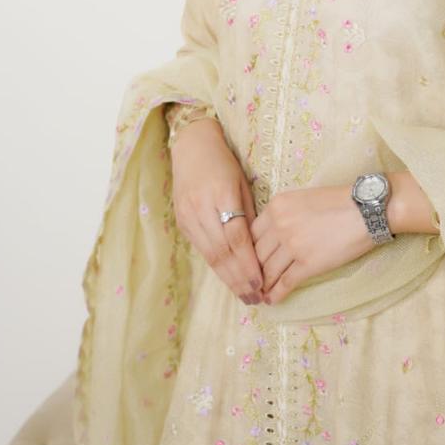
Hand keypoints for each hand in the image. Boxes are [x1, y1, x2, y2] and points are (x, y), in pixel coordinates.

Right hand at [169, 118, 264, 305]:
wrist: (192, 146)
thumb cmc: (225, 163)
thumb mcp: (243, 183)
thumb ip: (249, 215)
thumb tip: (260, 249)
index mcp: (222, 194)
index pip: (237, 238)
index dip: (249, 264)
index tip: (263, 283)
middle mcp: (201, 208)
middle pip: (222, 252)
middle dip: (239, 279)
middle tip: (256, 298)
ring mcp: (188, 216)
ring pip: (210, 255)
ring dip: (227, 279)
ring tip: (244, 295)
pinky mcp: (181, 221)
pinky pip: (201, 249)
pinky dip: (216, 266)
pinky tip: (228, 278)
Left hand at [250, 184, 374, 304]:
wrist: (364, 209)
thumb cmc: (338, 201)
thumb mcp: (302, 198)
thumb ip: (284, 214)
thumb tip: (273, 235)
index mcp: (276, 206)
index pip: (252, 233)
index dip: (250, 251)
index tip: (251, 261)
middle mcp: (279, 225)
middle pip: (256, 254)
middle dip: (253, 270)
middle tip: (252, 281)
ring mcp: (292, 245)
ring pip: (268, 271)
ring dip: (263, 285)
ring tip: (260, 294)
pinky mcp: (307, 264)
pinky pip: (285, 283)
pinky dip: (276, 294)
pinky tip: (272, 300)